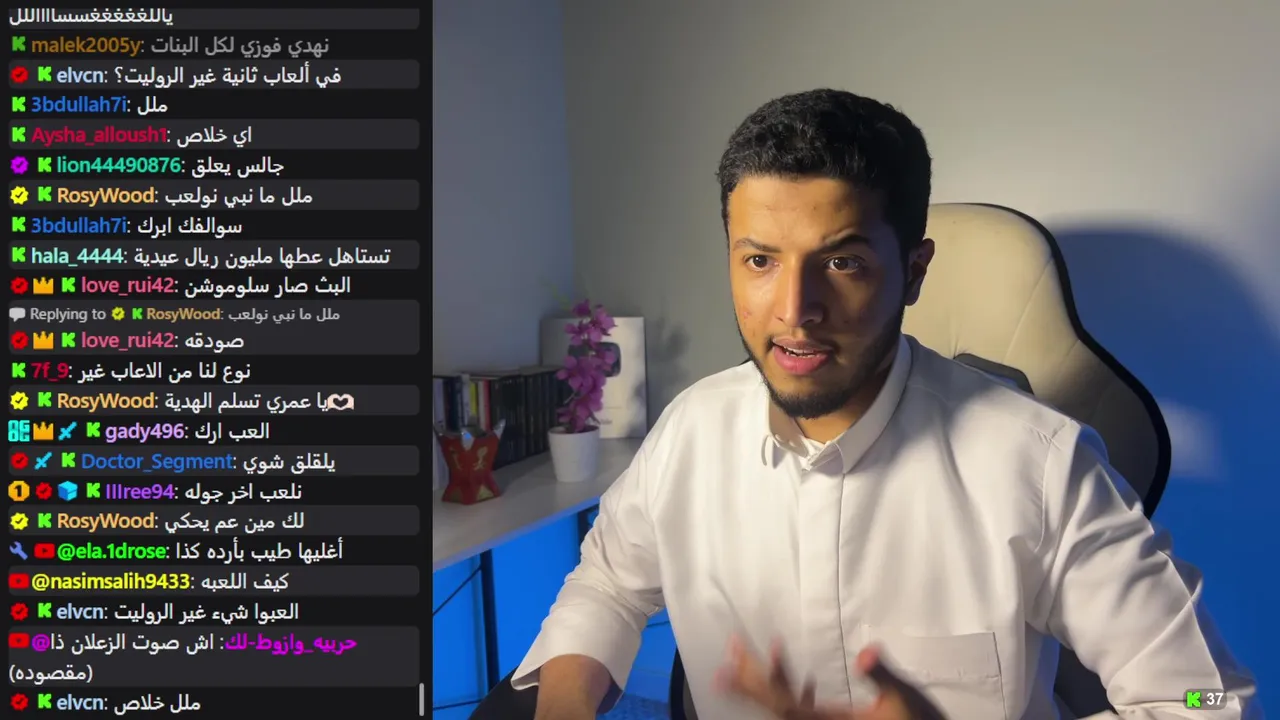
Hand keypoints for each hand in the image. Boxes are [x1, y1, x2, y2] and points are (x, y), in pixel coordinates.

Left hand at [718, 637, 945, 719]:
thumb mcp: (903, 701)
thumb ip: (883, 676)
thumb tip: (867, 653)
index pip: (783, 703)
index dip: (758, 683)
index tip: (737, 660)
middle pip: (774, 704)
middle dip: (750, 676)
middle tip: (730, 647)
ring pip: (783, 705)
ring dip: (763, 680)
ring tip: (743, 655)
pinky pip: (799, 708)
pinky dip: (789, 687)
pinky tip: (787, 669)